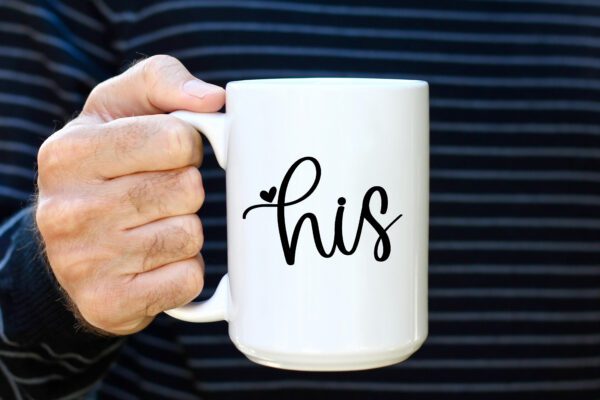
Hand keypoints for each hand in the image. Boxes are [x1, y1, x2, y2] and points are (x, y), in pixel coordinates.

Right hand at [36, 55, 224, 334]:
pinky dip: (184, 271)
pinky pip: (186, 281)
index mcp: (69, 152)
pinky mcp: (110, 303)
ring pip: (189, 236)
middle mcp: (67, 209)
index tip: (171, 153)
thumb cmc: (106, 165)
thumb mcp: (120, 106)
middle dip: (188, 189)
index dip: (188, 145)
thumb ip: (163, 81)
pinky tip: (156, 262)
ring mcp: (84, 262)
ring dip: (186, 231)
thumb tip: (213, 100)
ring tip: (154, 226)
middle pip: (187, 190)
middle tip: (162, 193)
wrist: (70, 248)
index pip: (177, 139)